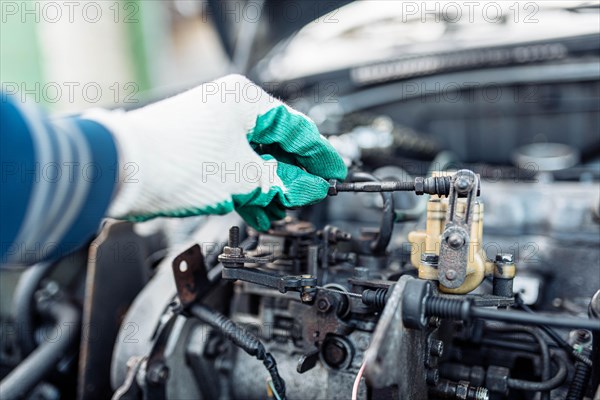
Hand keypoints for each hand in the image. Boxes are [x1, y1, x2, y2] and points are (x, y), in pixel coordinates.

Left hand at [84, 75, 346, 230]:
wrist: (118, 172)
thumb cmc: (173, 160)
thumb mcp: (243, 176)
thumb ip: (284, 182)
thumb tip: (312, 187)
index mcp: (245, 101)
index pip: (297, 128)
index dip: (321, 155)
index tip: (337, 174)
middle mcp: (230, 110)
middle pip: (277, 145)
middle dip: (293, 176)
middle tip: (309, 197)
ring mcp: (213, 129)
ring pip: (256, 159)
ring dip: (269, 187)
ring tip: (278, 211)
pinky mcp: (199, 150)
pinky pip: (236, 168)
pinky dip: (247, 188)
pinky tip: (256, 209)